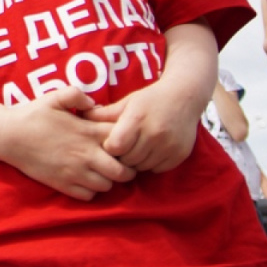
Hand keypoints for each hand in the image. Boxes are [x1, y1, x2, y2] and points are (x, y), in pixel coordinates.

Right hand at [1, 85, 135, 200]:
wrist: (9, 136)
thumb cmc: (33, 114)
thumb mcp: (55, 97)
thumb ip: (78, 95)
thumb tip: (96, 104)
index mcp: (88, 132)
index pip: (125, 142)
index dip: (128, 143)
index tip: (122, 142)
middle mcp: (86, 155)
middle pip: (123, 172)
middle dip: (126, 169)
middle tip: (118, 163)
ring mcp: (75, 172)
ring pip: (107, 186)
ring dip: (108, 180)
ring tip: (100, 171)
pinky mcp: (63, 185)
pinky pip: (89, 196)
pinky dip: (91, 191)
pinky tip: (84, 180)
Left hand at [85, 82, 201, 172]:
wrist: (185, 97)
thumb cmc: (150, 99)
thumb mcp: (127, 102)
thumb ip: (105, 113)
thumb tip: (81, 117)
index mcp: (137, 119)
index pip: (115, 146)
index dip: (109, 147)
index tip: (110, 143)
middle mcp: (154, 134)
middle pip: (128, 159)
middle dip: (121, 157)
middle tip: (121, 148)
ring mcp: (168, 146)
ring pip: (142, 167)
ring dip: (135, 162)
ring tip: (135, 149)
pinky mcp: (179, 155)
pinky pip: (157, 169)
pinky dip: (150, 164)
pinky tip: (149, 152)